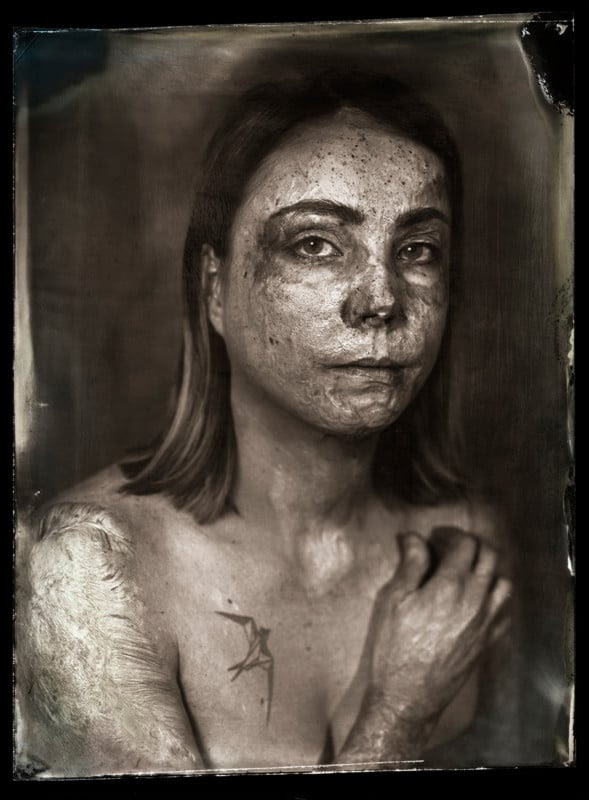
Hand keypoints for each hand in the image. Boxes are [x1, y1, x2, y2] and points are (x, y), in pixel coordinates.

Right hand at [365, 528, 510, 725]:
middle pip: (490, 556)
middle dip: (472, 544)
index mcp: (451, 585)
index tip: (435, 536)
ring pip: (503, 582)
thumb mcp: (394, 600)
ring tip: (467, 569)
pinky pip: (505, 610)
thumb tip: (413, 538)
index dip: (450, 533)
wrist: (408, 695)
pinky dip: (496, 596)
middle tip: (451, 545)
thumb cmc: (395, 647)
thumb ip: (409, 564)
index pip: (465, 544)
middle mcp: (476, 600)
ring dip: (489, 568)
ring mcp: (486, 622)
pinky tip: (478, 598)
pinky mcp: (488, 641)